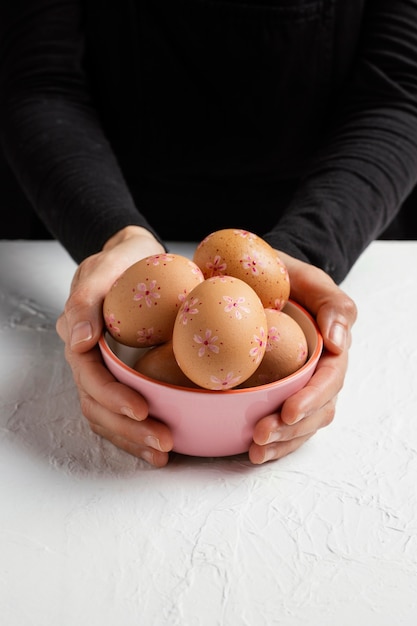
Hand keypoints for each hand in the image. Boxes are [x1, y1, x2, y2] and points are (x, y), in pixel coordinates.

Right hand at [56, 226, 173, 466]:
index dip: (113, 397)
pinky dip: (136, 433)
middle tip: (163, 442)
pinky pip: (121, 411)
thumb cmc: (124, 261)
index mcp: (79, 336)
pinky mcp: (122, 376)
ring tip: (163, 453)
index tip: (142, 410)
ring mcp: (104, 370)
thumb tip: (80, 342)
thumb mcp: (105, 266)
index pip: (89, 376)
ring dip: (132, 439)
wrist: (136, 260)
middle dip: (128, 429)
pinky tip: (159, 448)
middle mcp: (88, 359)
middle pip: (97, 404)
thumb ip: (85, 300)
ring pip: (107, 415)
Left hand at [248, 252, 356, 463]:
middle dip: (292, 429)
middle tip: (261, 435)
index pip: (330, 380)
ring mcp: (301, 386)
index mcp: (332, 350)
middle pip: (317, 410)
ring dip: (282, 442)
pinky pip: (285, 424)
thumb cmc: (288, 279)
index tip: (287, 412)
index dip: (312, 399)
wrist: (261, 279)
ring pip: (302, 424)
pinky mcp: (281, 394)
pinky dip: (274, 443)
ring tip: (256, 451)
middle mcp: (320, 373)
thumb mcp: (311, 281)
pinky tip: (255, 452)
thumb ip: (334, 305)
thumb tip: (340, 342)